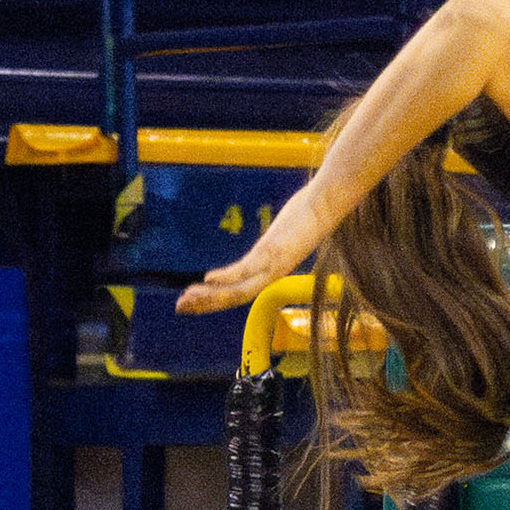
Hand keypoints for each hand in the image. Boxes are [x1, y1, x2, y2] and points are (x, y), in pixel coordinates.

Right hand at [177, 189, 329, 313]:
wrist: (329, 201)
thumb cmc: (311, 215)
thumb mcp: (287, 235)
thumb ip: (273, 245)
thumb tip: (265, 247)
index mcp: (275, 269)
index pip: (241, 291)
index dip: (217, 298)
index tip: (194, 299)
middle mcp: (274, 272)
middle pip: (235, 296)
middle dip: (206, 303)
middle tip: (179, 308)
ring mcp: (275, 264)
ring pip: (239, 290)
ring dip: (210, 296)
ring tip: (186, 300)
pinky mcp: (276, 252)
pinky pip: (246, 269)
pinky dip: (226, 276)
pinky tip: (206, 279)